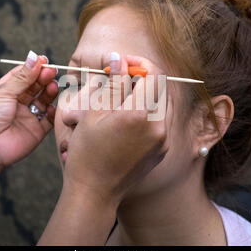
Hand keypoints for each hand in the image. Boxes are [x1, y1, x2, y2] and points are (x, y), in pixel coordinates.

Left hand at [0, 51, 58, 169]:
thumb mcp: (3, 92)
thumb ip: (22, 76)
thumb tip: (34, 57)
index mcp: (5, 92)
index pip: (23, 75)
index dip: (34, 68)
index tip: (44, 61)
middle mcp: (17, 103)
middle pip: (35, 86)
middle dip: (44, 78)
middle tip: (51, 72)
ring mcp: (27, 116)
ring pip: (43, 100)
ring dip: (50, 92)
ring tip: (53, 86)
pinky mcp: (37, 130)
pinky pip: (49, 119)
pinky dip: (53, 111)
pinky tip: (52, 106)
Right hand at [63, 53, 170, 207]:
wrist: (94, 191)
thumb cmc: (87, 152)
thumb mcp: (94, 112)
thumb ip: (113, 83)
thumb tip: (119, 58)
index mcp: (140, 114)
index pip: (152, 74)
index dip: (138, 63)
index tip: (122, 63)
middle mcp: (158, 126)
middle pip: (160, 87)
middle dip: (143, 77)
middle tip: (120, 79)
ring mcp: (163, 140)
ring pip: (162, 103)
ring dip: (146, 94)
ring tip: (122, 99)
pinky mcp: (162, 150)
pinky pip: (161, 121)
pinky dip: (148, 111)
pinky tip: (128, 117)